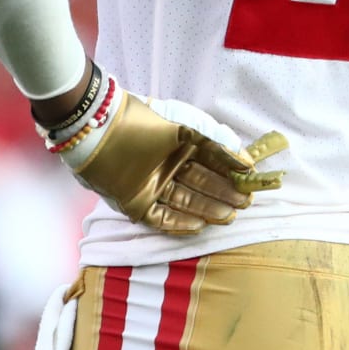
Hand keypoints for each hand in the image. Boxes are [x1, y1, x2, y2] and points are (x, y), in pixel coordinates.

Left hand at [61, 87, 287, 233]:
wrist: (98, 130)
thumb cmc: (141, 124)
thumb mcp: (182, 127)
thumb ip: (215, 142)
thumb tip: (244, 160)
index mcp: (176, 144)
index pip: (208, 161)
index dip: (229, 171)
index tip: (249, 180)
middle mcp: (165, 165)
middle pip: (199, 183)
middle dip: (222, 193)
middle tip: (244, 203)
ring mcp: (150, 185)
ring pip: (184, 201)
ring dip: (207, 209)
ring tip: (230, 215)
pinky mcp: (134, 202)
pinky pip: (160, 218)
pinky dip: (178, 223)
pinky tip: (199, 225)